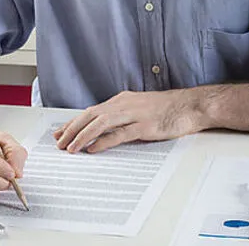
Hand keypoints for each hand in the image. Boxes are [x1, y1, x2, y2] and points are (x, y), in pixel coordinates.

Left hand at [53, 89, 202, 153]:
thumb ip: (122, 116)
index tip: (60, 133)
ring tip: (70, 148)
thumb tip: (103, 130)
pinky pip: (119, 133)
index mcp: (121, 100)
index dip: (73, 123)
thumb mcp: (139, 109)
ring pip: (100, 123)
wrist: (191, 106)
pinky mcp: (144, 126)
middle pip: (90, 115)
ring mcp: (134, 114)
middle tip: (58, 142)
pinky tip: (92, 148)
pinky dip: (103, 141)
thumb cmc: (167, 109)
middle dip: (71, 129)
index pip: (91, 111)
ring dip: (82, 135)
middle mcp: (124, 104)